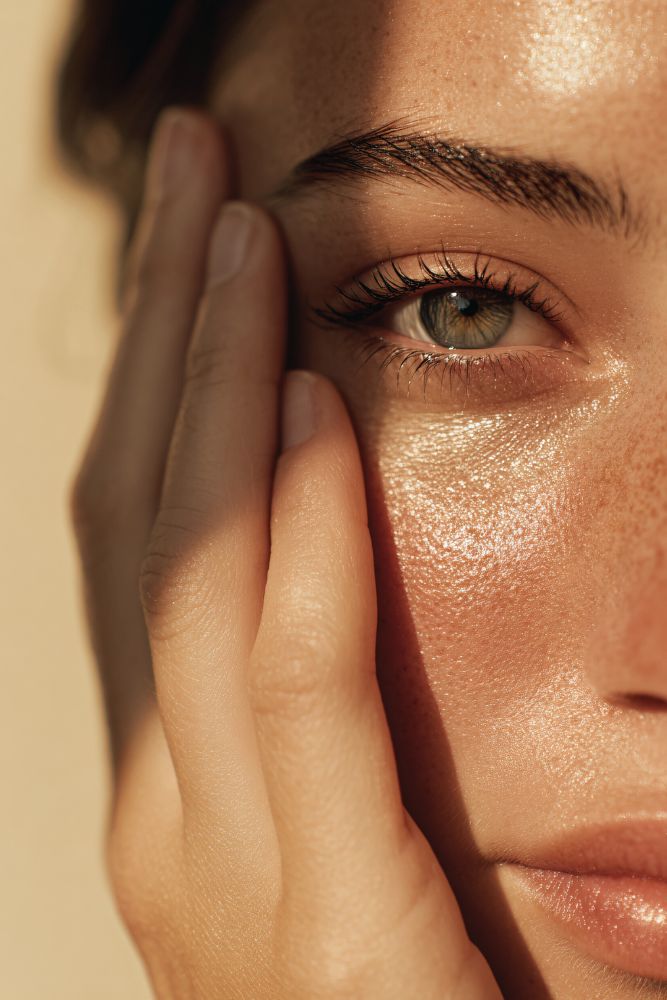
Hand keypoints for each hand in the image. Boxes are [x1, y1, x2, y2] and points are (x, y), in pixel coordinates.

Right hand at [70, 108, 501, 999]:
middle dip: (166, 327)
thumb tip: (321, 488)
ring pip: (191, 562)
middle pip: (143, 509)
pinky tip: (319, 403)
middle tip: (192, 171)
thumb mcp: (335, 808)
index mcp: (170, 779)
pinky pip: (291, 673)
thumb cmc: (408, 991)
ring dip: (216, 376)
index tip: (202, 236)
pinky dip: (301, 527)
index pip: (148, 525)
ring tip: (235, 222)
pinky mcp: (310, 913)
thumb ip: (305, 679)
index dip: (164, 367)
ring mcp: (207, 862)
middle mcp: (160, 801)